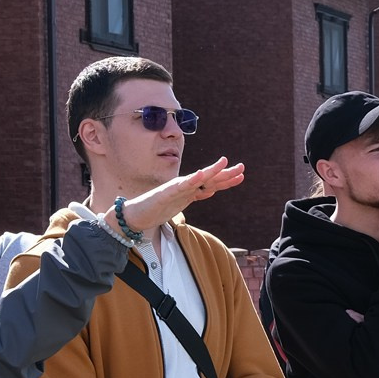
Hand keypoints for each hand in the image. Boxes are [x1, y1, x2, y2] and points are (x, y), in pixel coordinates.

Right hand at [104, 157, 246, 233]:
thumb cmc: (158, 208)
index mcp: (190, 189)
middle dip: (225, 174)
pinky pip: (179, 187)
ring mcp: (175, 189)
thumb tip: (211, 190)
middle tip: (242, 167)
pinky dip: (191, 180)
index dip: (227, 179)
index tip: (241, 175)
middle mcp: (184, 186)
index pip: (212, 183)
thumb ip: (196, 195)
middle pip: (208, 180)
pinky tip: (200, 175)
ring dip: (210, 171)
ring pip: (196, 179)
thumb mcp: (183, 202)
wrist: (136, 215)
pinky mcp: (165, 194)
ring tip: (223, 162)